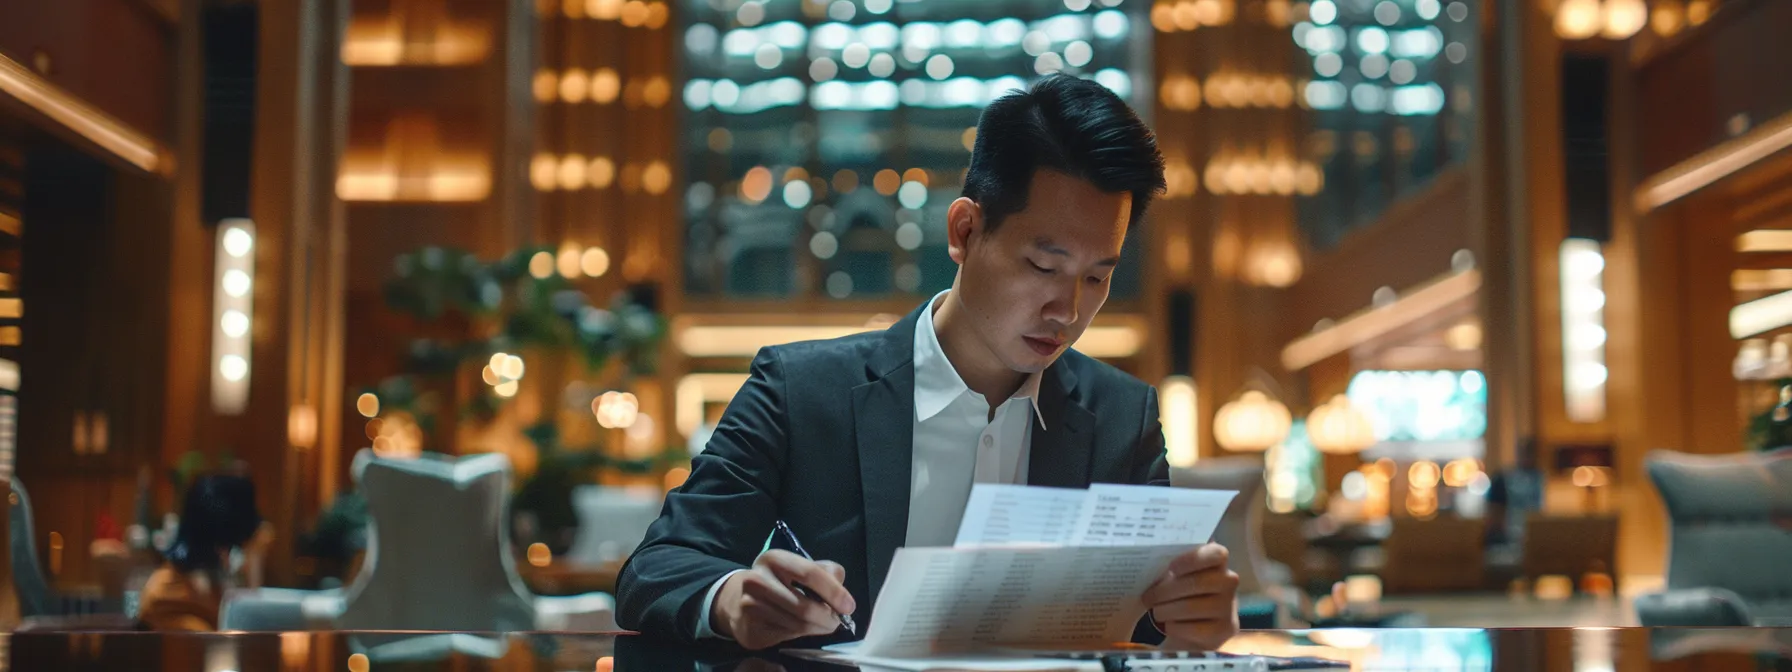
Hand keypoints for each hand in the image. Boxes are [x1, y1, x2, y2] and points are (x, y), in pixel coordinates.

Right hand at [712, 550, 856, 649]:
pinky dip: (800, 635)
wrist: (737, 600)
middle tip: (836, 621)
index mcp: (774, 559)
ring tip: (820, 624)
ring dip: (817, 628)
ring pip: (797, 625)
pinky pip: (786, 636)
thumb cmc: (779, 582)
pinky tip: (799, 627)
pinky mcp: (750, 629)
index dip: (833, 591)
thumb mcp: (800, 568)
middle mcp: (757, 580)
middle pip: (804, 607)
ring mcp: (750, 606)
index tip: (848, 606)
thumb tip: (842, 594)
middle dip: (828, 618)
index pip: (809, 573)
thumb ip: (826, 573)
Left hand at [1142, 543, 1238, 650]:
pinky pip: (1193, 629)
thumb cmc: (1182, 590)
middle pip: (1197, 583)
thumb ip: (1170, 566)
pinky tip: (1169, 624)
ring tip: (1156, 611)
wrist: (1196, 623)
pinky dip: (1175, 627)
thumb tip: (1147, 565)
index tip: (1171, 567)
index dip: (1192, 559)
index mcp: (1218, 560)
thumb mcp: (1178, 574)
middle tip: (1148, 597)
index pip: (1215, 554)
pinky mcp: (1225, 630)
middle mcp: (1229, 581)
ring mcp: (1229, 606)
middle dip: (1166, 591)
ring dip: (1166, 610)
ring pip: (1191, 608)